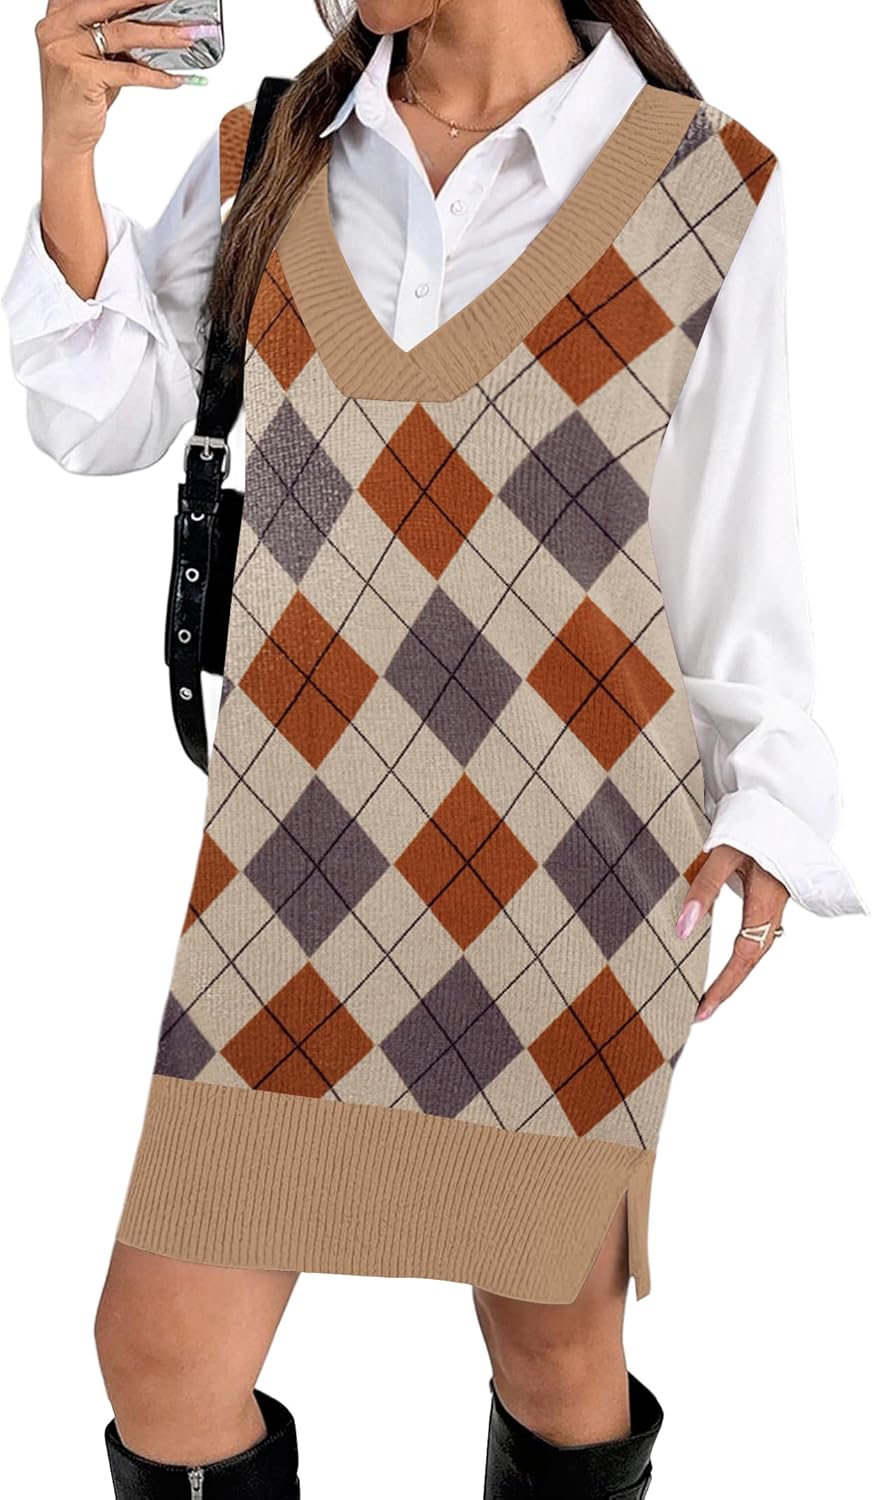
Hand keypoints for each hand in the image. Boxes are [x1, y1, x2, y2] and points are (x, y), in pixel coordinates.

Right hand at [36, 0, 210, 158]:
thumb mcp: (95, 57)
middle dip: (148, 1)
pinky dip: (156, 76)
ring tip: (186, 37)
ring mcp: (67, 50)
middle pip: (111, 4)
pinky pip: (130, 72)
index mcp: (59, 15)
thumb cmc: (81, 95)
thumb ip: (113, 36)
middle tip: (177, 2)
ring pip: (124, 34)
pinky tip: (175, 78)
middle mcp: (58, 27)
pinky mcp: (82, 76)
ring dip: (161, 35)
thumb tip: (156, 24)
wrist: (64, 134)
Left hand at [675, 844, 788, 1021]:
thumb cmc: (751, 827)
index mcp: (764, 904)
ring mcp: (771, 908)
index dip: (722, 987)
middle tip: (699, 1014)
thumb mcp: (722, 854)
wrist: (777, 807)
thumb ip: (703, 889)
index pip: (742, 958)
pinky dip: (739, 958)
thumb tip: (683, 930)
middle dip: (726, 990)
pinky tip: (727, 966)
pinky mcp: (766, 901)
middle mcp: (771, 911)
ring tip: (708, 997)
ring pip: (754, 952)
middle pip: (750, 962)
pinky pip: (755, 938)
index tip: (701, 1010)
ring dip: (733, 976)